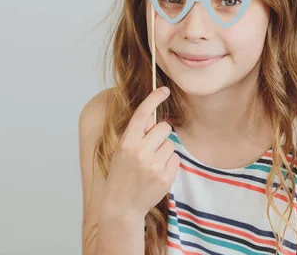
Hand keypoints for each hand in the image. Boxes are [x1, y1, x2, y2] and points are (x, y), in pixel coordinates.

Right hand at [100, 87, 179, 219]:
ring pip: (171, 143)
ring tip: (151, 164)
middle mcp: (140, 152)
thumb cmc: (122, 174)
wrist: (121, 206)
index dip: (154, 98)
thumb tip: (156, 118)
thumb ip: (137, 135)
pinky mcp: (165, 177)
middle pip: (164, 127)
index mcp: (127, 142)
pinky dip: (169, 163)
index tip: (163, 90)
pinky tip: (156, 173)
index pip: (143, 113)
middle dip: (161, 133)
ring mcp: (153, 165)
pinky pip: (175, 158)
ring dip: (164, 150)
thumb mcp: (122, 151)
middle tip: (151, 146)